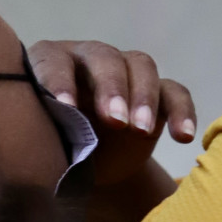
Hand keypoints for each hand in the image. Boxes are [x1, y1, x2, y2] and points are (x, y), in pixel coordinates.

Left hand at [28, 39, 196, 187]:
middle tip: (115, 121)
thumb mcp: (42, 143)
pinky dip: (181, 110)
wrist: (86, 164)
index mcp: (52, 63)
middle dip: (111, 86)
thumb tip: (38, 156)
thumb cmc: (52, 148)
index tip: (67, 110)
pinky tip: (183, 137)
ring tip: (140, 131)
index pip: (54, 62)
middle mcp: (89, 58)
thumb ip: (42, 137)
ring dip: (144, 96)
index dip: (58, 81)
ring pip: (140, 65)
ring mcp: (125, 71)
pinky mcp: (156, 92)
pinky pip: (173, 91)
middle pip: (104, 57)